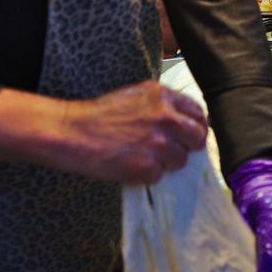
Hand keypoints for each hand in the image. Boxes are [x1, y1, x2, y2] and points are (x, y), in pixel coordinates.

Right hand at [64, 81, 206, 184]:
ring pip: (181, 159)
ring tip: (143, 157)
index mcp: (162, 96)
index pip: (197, 112)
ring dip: (166, 163)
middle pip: (198, 137)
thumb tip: (183, 122)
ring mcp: (158, 142)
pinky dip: (147, 175)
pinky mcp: (148, 165)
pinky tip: (130, 165)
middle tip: (174, 151)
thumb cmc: (99, 115)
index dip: (196, 126)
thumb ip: (161, 105)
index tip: (190, 135)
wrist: (73, 132)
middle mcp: (165, 116)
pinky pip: (159, 175)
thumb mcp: (135, 96)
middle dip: (189, 146)